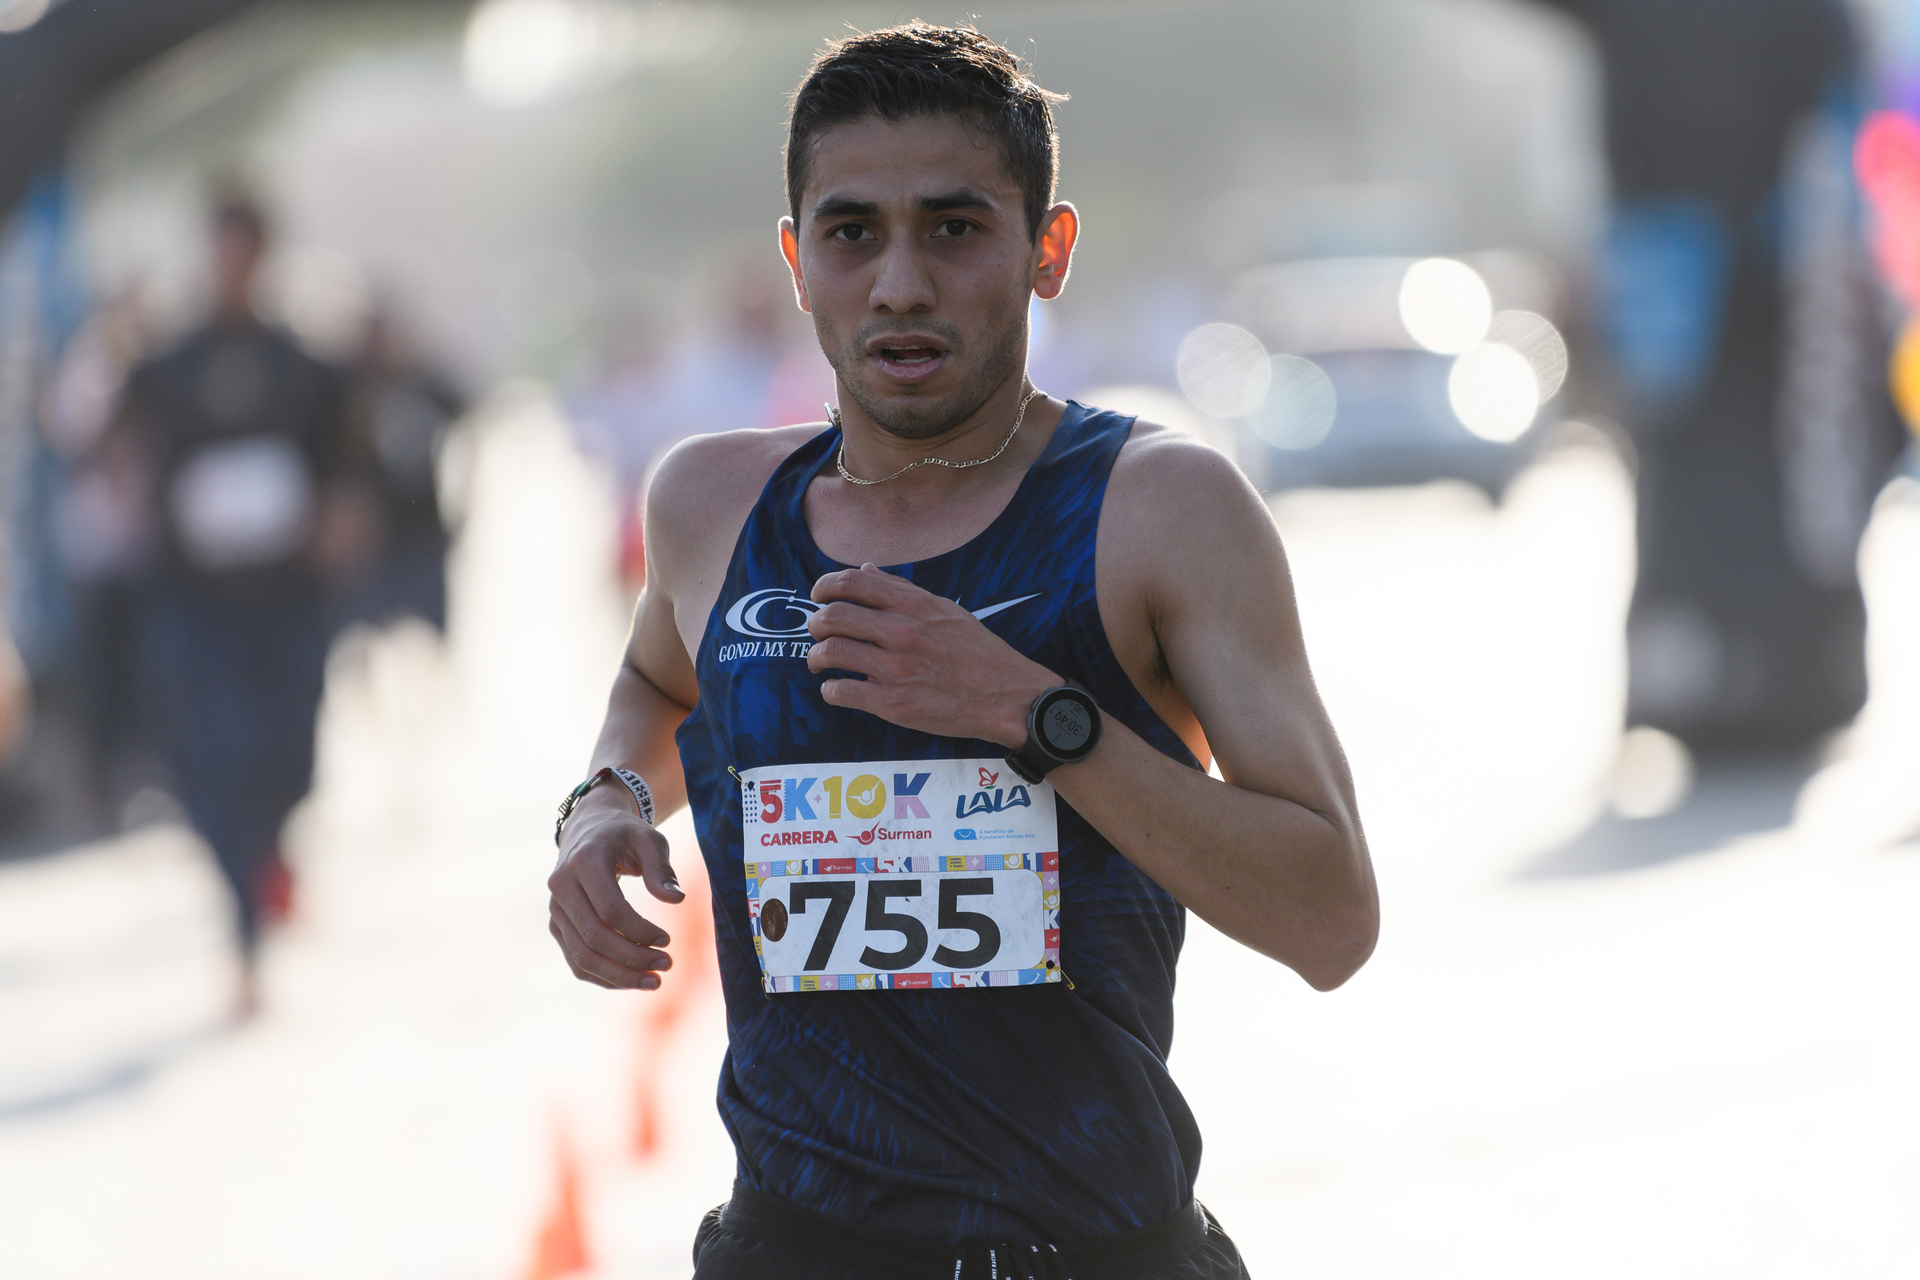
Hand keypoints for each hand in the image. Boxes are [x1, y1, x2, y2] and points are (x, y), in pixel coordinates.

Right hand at [548, 789, 683, 988]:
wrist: (589, 829)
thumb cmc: (625, 835)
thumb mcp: (649, 839)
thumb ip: (662, 868)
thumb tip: (676, 900)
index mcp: (583, 862)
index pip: (610, 909)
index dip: (640, 930)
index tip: (669, 940)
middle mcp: (561, 886)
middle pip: (594, 937)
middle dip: (633, 958)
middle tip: (667, 965)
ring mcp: (555, 909)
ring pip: (582, 956)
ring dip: (619, 976)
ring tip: (654, 982)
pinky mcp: (557, 925)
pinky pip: (577, 960)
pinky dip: (605, 976)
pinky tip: (633, 979)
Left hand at [806, 564, 1058, 745]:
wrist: (1005, 696)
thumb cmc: (978, 652)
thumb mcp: (945, 609)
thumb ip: (902, 590)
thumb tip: (866, 570)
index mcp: (913, 605)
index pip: (851, 582)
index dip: (824, 585)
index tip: (818, 595)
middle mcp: (901, 632)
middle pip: (833, 616)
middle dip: (815, 623)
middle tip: (817, 632)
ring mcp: (895, 668)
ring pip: (830, 652)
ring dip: (816, 657)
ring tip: (820, 662)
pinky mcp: (893, 703)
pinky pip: (841, 691)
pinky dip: (830, 690)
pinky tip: (835, 689)